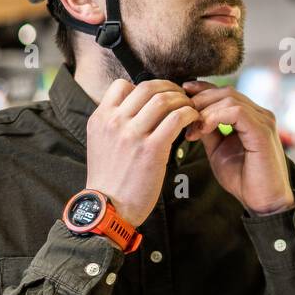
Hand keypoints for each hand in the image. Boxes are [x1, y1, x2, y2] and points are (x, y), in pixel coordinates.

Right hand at [85, 79, 199, 226]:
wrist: (108, 209)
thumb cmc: (109, 180)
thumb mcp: (100, 143)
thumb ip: (114, 123)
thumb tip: (136, 109)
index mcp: (101, 118)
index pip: (122, 85)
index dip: (145, 87)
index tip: (159, 97)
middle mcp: (114, 121)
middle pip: (148, 87)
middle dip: (169, 89)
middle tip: (181, 98)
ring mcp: (132, 134)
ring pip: (164, 99)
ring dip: (182, 101)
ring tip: (190, 110)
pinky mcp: (151, 148)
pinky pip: (177, 118)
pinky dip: (189, 114)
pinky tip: (193, 121)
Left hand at [182, 81, 294, 215]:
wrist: (264, 203)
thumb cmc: (244, 180)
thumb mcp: (218, 150)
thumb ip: (208, 131)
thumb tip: (190, 116)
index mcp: (251, 117)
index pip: (225, 92)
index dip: (202, 90)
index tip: (181, 95)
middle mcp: (260, 114)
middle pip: (225, 92)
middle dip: (200, 100)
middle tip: (182, 116)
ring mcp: (263, 121)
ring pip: (230, 98)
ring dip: (205, 111)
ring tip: (193, 130)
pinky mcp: (263, 131)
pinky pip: (236, 112)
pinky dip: (215, 117)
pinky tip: (203, 130)